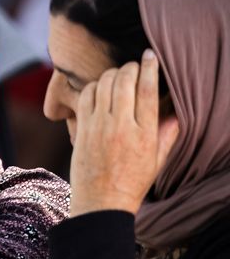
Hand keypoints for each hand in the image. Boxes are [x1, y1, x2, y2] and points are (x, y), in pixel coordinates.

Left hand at [69, 50, 179, 216]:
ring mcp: (99, 127)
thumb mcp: (158, 160)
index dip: (149, 67)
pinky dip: (93, 86)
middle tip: (133, 67)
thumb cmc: (132, 182)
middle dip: (130, 67)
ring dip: (111, 74)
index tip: (150, 55)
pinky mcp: (82, 129)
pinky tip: (99, 89)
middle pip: (125, 80)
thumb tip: (176, 112)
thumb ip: (168, 134)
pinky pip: (86, 96)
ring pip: (104, 84)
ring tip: (117, 77)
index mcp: (145, 133)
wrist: (101, 202)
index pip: (148, 89)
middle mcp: (121, 126)